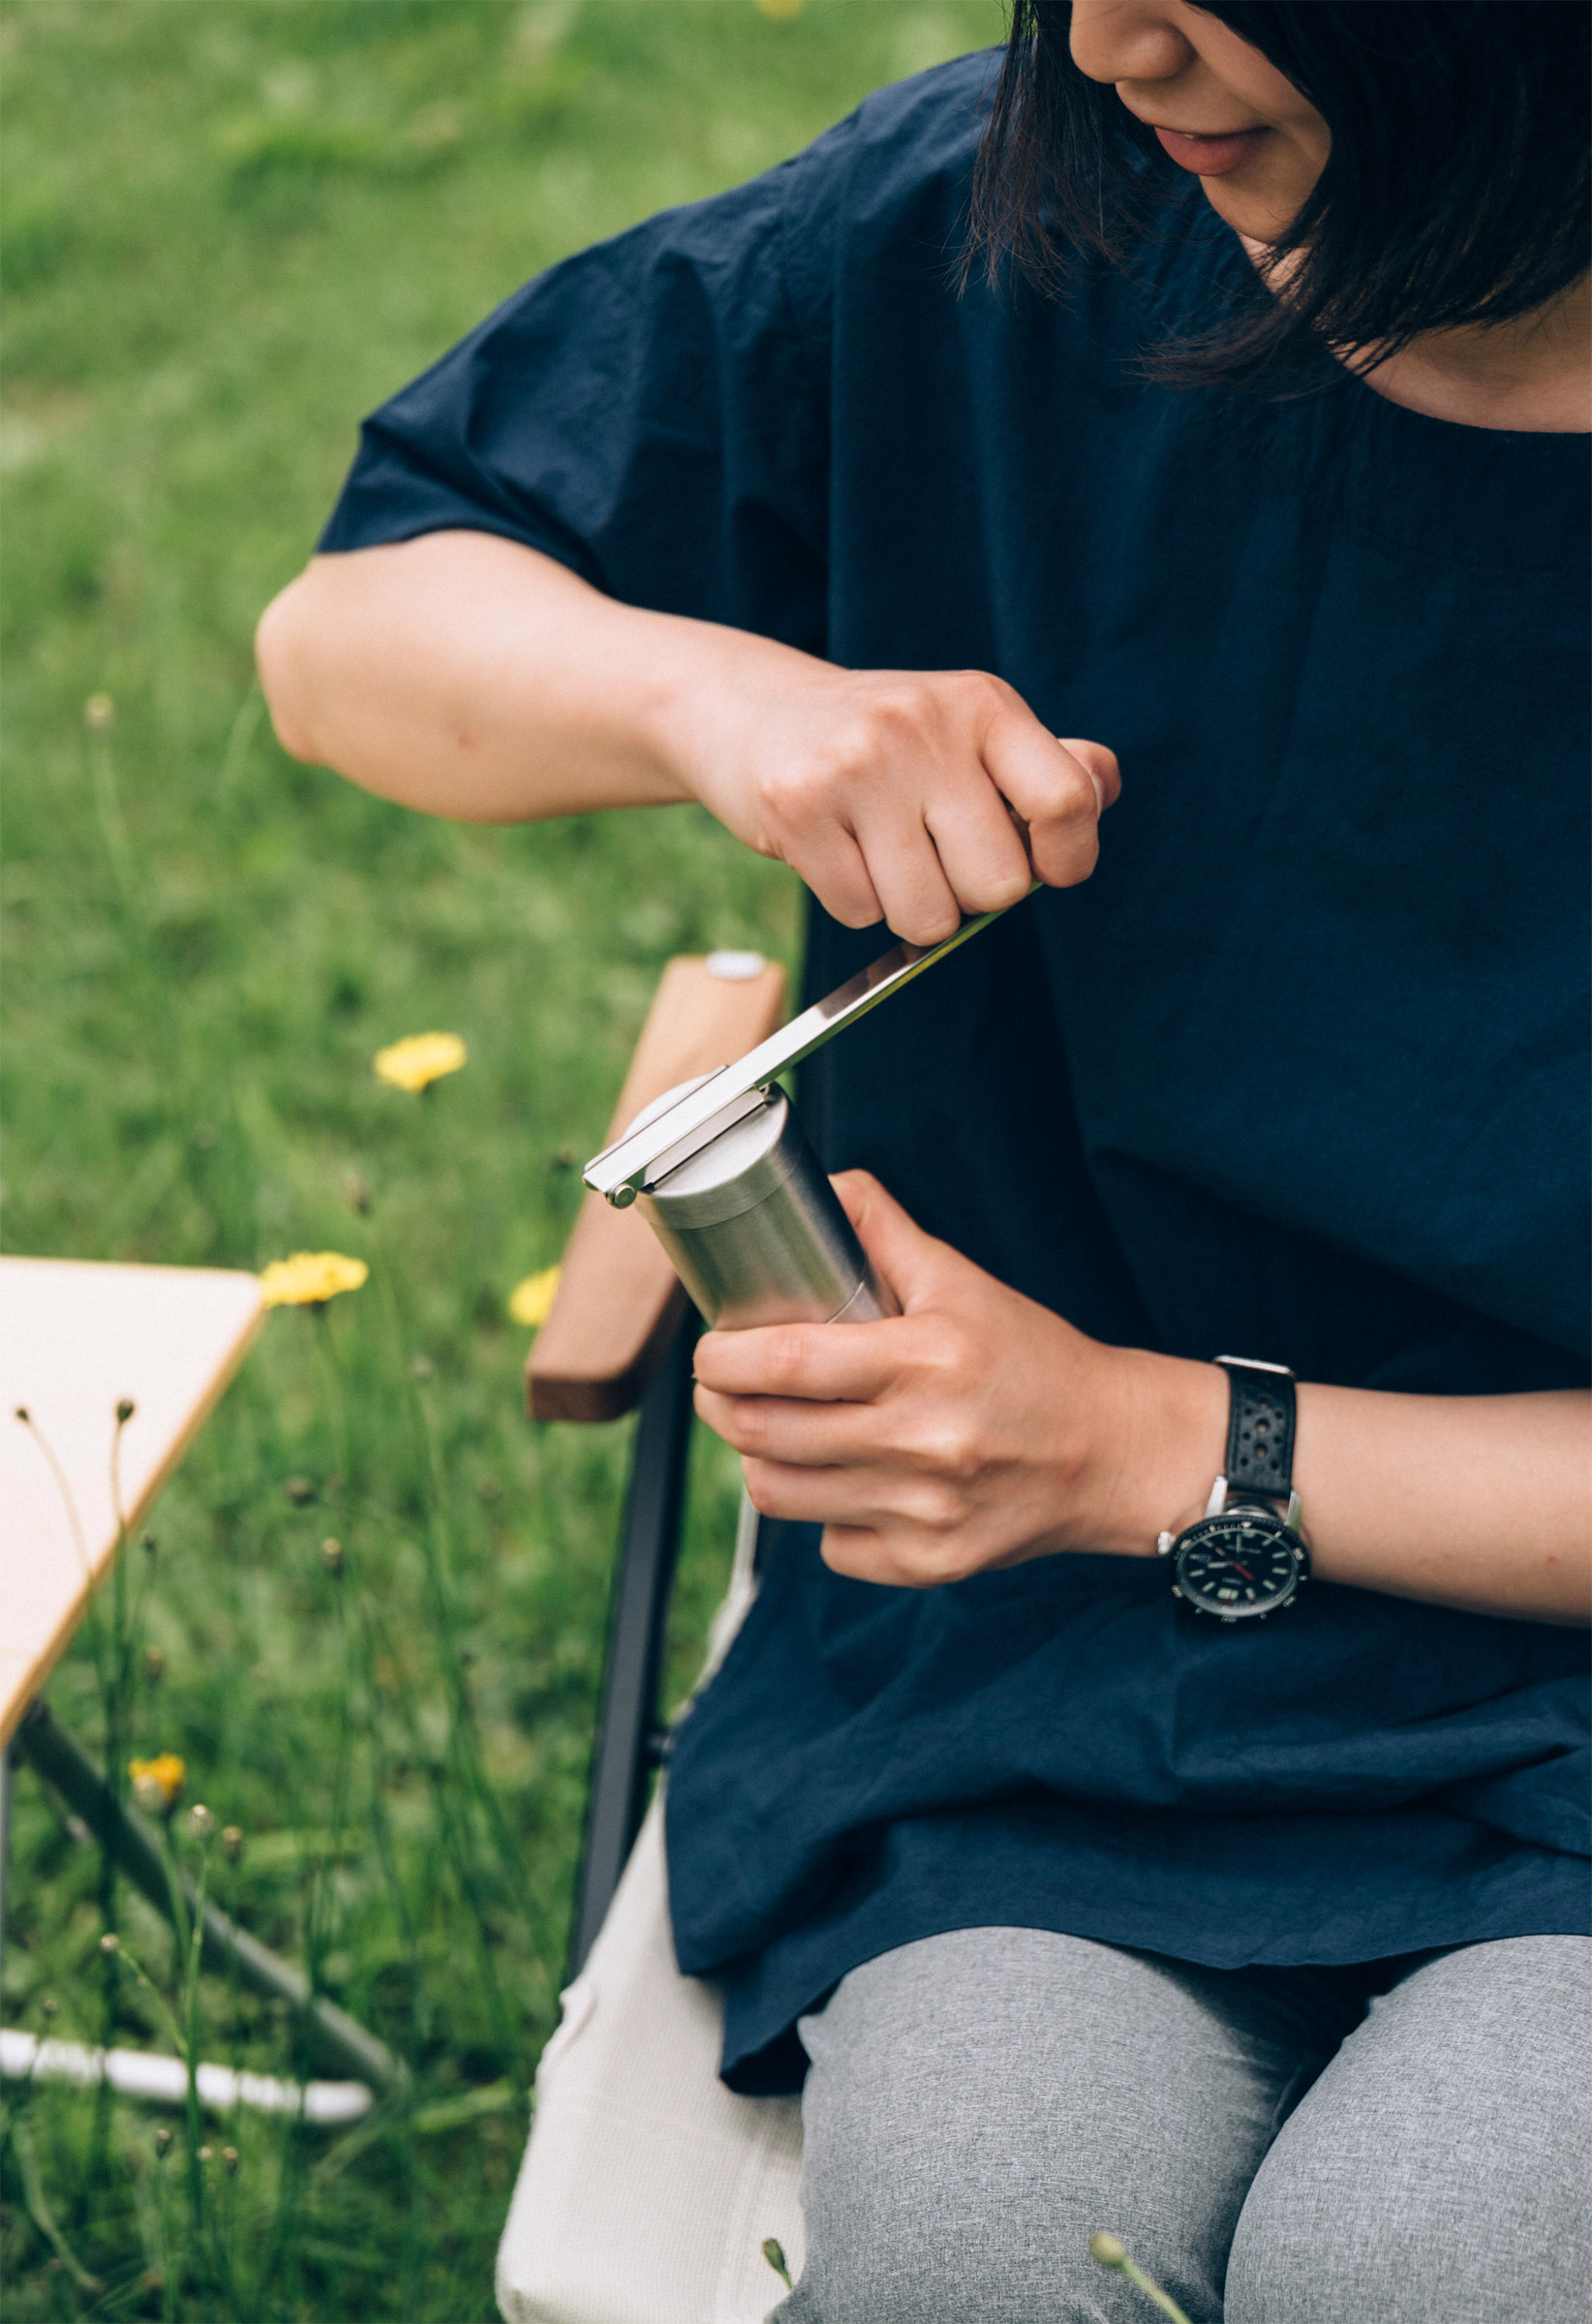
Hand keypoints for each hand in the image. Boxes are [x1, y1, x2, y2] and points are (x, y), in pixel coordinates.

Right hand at [667, 660, 1120, 947]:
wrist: (753, 709)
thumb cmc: (886, 739)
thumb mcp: (969, 728)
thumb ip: (1047, 765)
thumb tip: (1099, 790)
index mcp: (983, 705)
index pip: (1067, 800)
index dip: (1069, 858)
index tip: (1048, 865)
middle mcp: (924, 726)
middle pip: (998, 886)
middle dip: (971, 895)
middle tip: (937, 856)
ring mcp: (857, 766)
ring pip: (927, 915)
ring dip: (910, 908)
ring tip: (884, 855)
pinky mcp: (798, 808)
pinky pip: (859, 911)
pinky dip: (854, 900)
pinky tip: (837, 851)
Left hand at [692, 1172, 1218, 1586]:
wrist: (1112, 1451)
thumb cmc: (1032, 1359)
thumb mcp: (963, 1282)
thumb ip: (885, 1232)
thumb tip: (824, 1189)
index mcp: (926, 1359)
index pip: (785, 1361)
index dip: (723, 1357)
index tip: (711, 1348)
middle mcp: (923, 1440)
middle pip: (764, 1433)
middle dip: (720, 1406)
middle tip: (721, 1387)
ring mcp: (925, 1511)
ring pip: (779, 1496)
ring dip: (760, 1460)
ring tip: (774, 1432)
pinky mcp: (930, 1563)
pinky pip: (830, 1546)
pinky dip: (825, 1516)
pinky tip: (849, 1483)